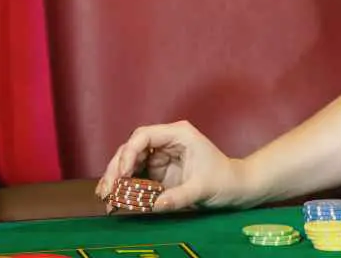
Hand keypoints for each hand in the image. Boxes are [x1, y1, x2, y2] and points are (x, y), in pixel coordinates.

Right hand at [95, 120, 251, 211]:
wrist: (235, 187)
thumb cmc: (223, 180)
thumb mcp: (203, 189)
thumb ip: (179, 196)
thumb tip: (156, 204)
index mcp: (178, 134)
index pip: (144, 136)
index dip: (129, 152)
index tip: (123, 173)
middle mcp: (166, 141)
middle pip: (131, 148)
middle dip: (116, 168)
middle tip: (106, 189)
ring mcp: (160, 156)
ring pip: (129, 162)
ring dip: (115, 178)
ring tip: (105, 197)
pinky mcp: (158, 171)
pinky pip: (135, 176)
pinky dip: (124, 187)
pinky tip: (114, 200)